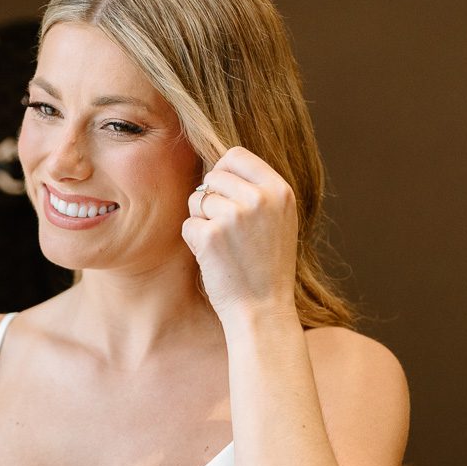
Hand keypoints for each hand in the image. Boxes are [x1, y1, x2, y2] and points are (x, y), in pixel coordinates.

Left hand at [181, 147, 298, 327]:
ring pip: (196, 200)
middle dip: (209, 200)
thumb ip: (258, 191)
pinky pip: (187, 225)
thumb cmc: (266, 267)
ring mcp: (234, 215)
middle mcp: (259, 198)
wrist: (263, 309)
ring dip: (201, 222)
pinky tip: (213, 259)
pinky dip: (194, 242)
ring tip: (223, 246)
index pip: (235, 156)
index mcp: (279, 190)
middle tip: (223, 229)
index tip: (223, 194)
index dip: (222, 172)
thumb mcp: (279, 220)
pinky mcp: (211, 235)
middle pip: (212, 177)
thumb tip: (219, 167)